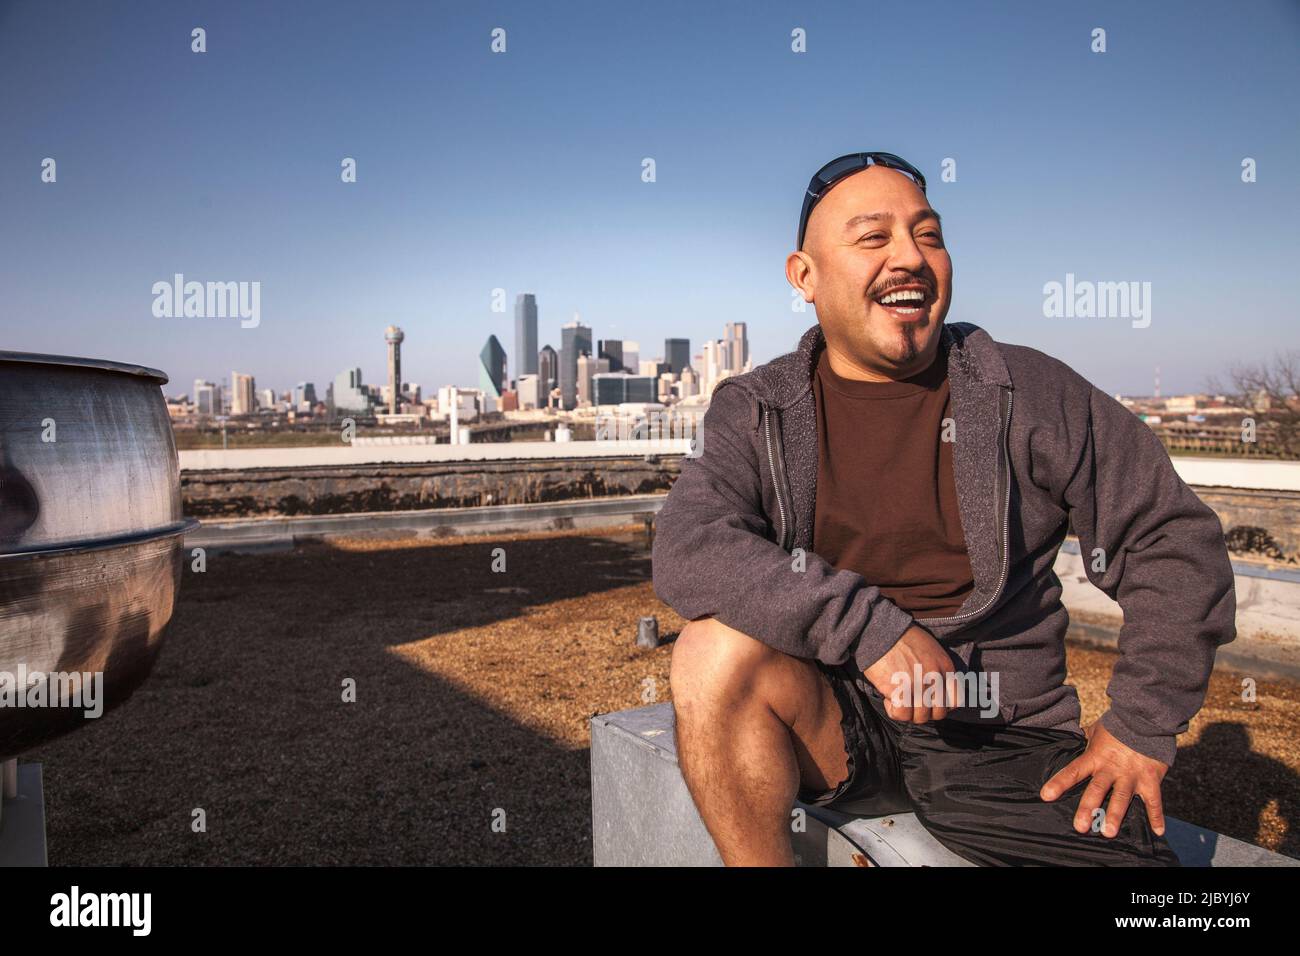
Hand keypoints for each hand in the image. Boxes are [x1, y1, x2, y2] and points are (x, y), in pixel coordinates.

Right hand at [863, 625, 960, 723]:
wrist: (879, 630)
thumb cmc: (901, 638)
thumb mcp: (931, 649)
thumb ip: (938, 669)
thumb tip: (935, 692)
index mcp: (945, 667)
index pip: (955, 701)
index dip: (942, 706)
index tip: (929, 703)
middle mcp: (935, 678)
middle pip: (938, 713)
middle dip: (924, 712)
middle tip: (911, 703)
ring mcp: (918, 685)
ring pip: (920, 717)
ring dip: (908, 712)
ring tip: (898, 699)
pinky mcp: (899, 690)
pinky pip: (902, 714)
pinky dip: (894, 711)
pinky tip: (888, 699)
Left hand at [1039, 721, 1168, 837]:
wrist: (1146, 720)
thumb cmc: (1117, 726)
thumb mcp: (1096, 730)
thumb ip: (1083, 738)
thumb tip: (1069, 737)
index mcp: (1095, 757)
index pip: (1073, 771)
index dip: (1060, 783)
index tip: (1046, 795)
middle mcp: (1111, 768)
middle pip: (1097, 790)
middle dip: (1088, 808)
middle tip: (1080, 826)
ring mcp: (1131, 775)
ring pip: (1122, 798)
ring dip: (1115, 815)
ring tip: (1108, 832)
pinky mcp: (1151, 779)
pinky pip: (1154, 800)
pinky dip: (1157, 816)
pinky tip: (1158, 831)